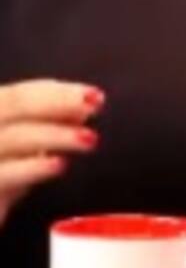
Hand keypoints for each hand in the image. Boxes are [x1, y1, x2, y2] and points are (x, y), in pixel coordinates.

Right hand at [0, 80, 103, 227]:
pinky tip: (60, 164)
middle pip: (12, 104)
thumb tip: (86, 107)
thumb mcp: (30, 147)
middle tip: (94, 106)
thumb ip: (52, 123)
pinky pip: (4, 175)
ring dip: (56, 134)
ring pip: (13, 137)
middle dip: (58, 102)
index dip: (57, 93)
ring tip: (89, 139)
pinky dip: (33, 167)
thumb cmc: (6, 174)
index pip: (18, 95)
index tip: (94, 96)